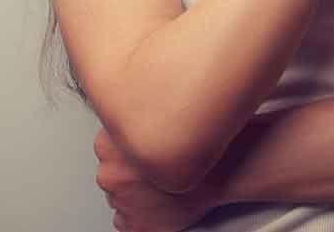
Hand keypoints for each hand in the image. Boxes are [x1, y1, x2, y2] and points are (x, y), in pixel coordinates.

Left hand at [95, 126, 220, 231]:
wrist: (225, 168)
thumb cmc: (197, 143)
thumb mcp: (163, 112)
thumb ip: (139, 117)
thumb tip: (131, 116)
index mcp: (108, 144)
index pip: (107, 145)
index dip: (130, 146)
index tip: (144, 146)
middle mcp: (109, 174)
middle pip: (113, 171)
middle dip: (130, 170)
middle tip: (155, 167)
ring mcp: (119, 201)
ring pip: (121, 196)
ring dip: (137, 192)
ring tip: (164, 183)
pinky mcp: (133, 225)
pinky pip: (128, 220)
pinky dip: (142, 214)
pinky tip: (162, 201)